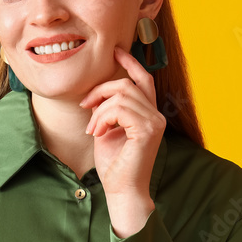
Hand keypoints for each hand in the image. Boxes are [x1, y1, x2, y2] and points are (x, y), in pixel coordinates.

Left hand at [79, 45, 165, 235]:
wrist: (122, 190)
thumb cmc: (114, 164)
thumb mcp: (107, 130)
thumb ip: (108, 110)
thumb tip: (96, 93)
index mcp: (148, 114)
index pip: (143, 79)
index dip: (130, 62)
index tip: (115, 51)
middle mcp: (156, 115)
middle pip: (127, 83)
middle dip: (101, 90)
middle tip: (85, 106)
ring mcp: (155, 122)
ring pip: (122, 95)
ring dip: (99, 110)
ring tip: (92, 128)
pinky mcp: (148, 130)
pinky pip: (120, 109)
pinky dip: (103, 118)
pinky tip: (98, 133)